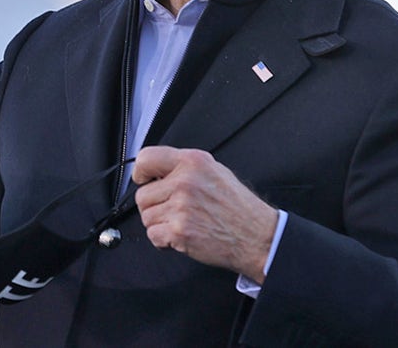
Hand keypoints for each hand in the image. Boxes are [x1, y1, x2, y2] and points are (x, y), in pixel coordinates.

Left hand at [132, 146, 277, 282]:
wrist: (256, 236)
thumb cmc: (238, 207)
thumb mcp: (215, 170)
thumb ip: (185, 167)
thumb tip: (157, 172)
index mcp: (193, 162)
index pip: (146, 158)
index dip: (141, 173)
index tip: (145, 180)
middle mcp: (185, 182)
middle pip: (142, 194)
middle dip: (154, 206)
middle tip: (172, 210)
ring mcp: (181, 207)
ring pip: (146, 216)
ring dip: (159, 224)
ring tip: (181, 223)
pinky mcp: (180, 231)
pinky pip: (153, 235)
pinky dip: (163, 240)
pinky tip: (180, 236)